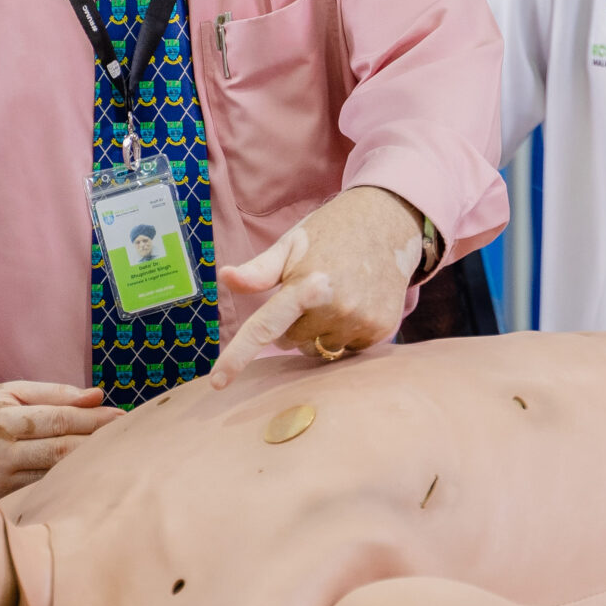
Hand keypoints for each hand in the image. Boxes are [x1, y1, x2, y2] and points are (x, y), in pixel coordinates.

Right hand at [0, 380, 118, 495]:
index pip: (58, 419)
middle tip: (128, 436)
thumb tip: (96, 396)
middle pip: (60, 449)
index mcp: (2, 418)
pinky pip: (46, 490)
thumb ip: (56, 393)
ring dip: (89, 464)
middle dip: (97, 441)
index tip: (121, 416)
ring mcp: (1, 479)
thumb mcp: (14, 392)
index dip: (92, 419)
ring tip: (117, 454)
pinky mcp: (4, 498)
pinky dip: (72, 482)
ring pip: (56, 473)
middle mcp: (0, 451)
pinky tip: (93, 475)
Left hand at [210, 186, 425, 386]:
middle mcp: (334, 307)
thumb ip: (259, 270)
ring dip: (319, 332)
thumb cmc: (330, 233)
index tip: (217, 383)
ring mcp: (360, 321)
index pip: (263, 329)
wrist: (388, 223)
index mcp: (306, 284)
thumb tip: (225, 277)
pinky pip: (347, 349)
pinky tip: (355, 304)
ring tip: (336, 296)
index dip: (237, 357)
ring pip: (319, 349)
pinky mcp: (380, 330)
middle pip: (291, 342)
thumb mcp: (291, 244)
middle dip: (292, 325)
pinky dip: (344, 333)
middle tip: (308, 295)